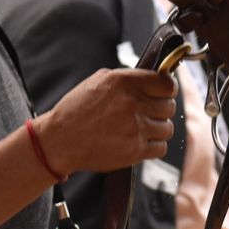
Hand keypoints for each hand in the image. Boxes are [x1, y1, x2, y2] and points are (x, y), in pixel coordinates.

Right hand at [34, 68, 176, 174]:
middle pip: (169, 107)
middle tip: (149, 112)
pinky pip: (161, 147)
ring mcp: (134, 128)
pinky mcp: (134, 151)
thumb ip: (129, 78)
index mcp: (124, 82)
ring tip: (142, 128)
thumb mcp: (99, 80)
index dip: (168, 89)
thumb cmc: (77, 109)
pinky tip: (140, 141)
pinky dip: (154, 146)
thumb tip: (154, 78)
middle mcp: (132, 103)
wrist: (59, 140)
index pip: (167, 84)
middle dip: (161, 109)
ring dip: (158, 128)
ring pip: (167, 128)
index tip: (164, 93)